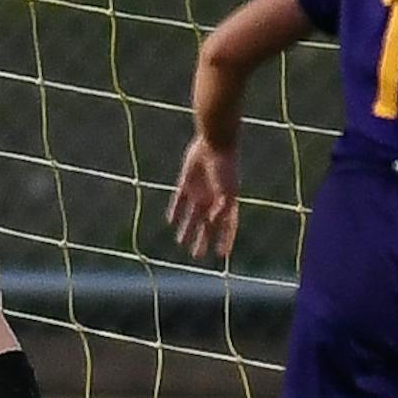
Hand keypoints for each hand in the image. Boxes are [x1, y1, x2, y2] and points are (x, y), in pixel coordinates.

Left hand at [168, 137, 240, 259]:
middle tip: (196, 255)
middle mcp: (213, 199)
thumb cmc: (225, 166)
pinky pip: (180, 200)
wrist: (214, 143)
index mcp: (227, 202)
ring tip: (181, 242)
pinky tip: (170, 221)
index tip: (221, 254)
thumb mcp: (227, 189)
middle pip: (207, 224)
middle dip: (203, 239)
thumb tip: (213, 221)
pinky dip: (176, 210)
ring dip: (187, 228)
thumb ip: (222, 207)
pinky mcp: (187, 181)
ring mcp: (200, 191)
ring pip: (192, 215)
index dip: (225, 239)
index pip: (227, 225)